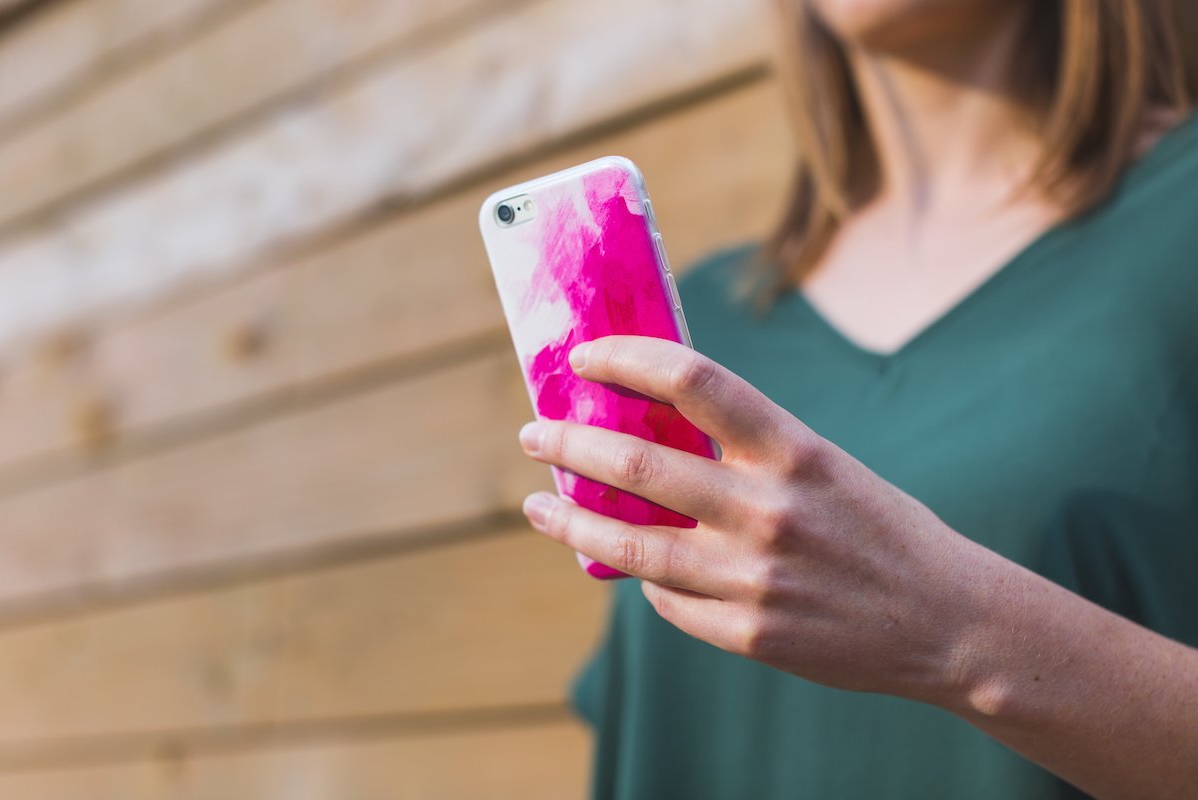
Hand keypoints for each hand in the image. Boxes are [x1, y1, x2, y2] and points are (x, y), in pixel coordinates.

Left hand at [517, 334, 994, 703]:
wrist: (948, 622)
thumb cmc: (880, 529)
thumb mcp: (825, 466)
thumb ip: (747, 452)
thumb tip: (651, 436)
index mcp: (795, 451)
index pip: (694, 380)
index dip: (627, 359)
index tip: (584, 358)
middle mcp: (770, 510)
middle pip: (639, 467)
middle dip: (570, 444)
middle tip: (533, 433)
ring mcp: (756, 578)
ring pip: (631, 546)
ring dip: (570, 520)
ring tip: (537, 505)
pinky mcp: (749, 633)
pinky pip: (668, 602)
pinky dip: (643, 581)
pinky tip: (625, 567)